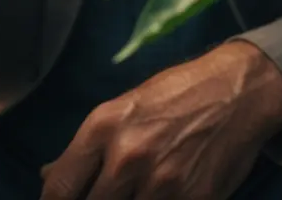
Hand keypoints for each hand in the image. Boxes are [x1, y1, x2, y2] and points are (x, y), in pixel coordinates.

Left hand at [39, 41, 281, 199]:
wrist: (233, 93)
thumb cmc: (173, 96)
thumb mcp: (121, 109)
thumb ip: (88, 148)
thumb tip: (48, 175)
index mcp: (103, 127)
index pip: (61, 186)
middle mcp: (127, 157)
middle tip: (99, 195)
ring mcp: (162, 183)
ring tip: (128, 193)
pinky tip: (155, 196)